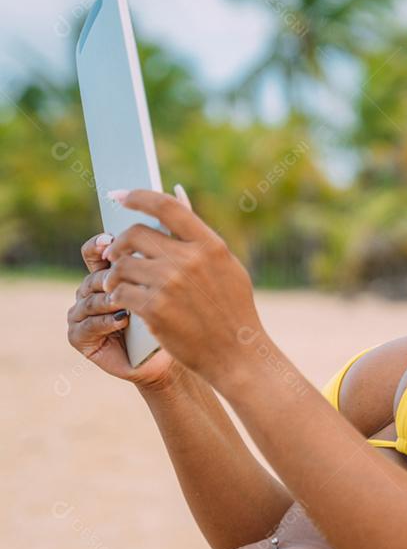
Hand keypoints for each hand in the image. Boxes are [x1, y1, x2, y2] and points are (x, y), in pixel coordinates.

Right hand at [67, 232, 177, 391]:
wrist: (183, 354)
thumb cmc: (184, 313)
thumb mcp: (181, 272)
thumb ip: (175, 236)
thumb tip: (180, 193)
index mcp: (113, 271)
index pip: (98, 249)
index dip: (101, 243)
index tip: (109, 239)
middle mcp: (93, 290)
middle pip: (93, 272)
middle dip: (111, 274)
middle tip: (125, 276)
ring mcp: (83, 313)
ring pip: (88, 296)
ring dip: (109, 298)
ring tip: (127, 301)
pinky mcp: (80, 338)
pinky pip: (85, 325)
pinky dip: (104, 321)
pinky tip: (122, 320)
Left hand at [99, 185, 264, 385]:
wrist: (237, 353)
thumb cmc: (233, 311)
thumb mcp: (228, 269)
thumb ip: (201, 241)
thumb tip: (175, 202)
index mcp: (210, 246)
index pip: (166, 207)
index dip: (138, 196)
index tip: (119, 195)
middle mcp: (189, 260)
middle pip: (136, 234)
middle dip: (119, 243)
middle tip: (114, 252)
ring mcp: (170, 284)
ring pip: (122, 265)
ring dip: (115, 273)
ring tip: (117, 282)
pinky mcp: (154, 309)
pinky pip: (120, 292)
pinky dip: (117, 296)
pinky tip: (122, 302)